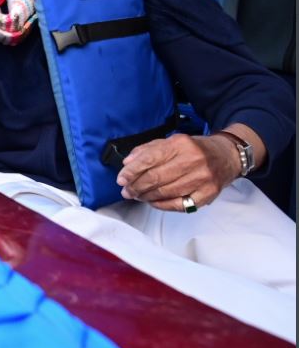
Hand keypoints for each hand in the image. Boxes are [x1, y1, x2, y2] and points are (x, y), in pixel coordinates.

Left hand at [116, 133, 241, 210]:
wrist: (227, 156)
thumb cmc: (195, 149)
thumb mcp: (172, 142)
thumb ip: (147, 150)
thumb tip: (127, 163)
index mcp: (180, 144)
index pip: (149, 159)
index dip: (132, 171)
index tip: (121, 179)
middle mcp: (193, 160)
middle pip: (156, 178)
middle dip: (136, 186)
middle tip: (126, 191)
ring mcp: (202, 178)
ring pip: (166, 192)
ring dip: (146, 197)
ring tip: (137, 196)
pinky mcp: (208, 194)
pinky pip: (179, 204)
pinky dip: (162, 205)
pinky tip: (153, 202)